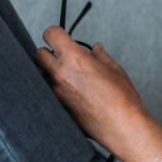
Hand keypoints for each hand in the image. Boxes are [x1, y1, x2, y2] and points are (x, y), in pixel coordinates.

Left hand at [34, 25, 146, 150]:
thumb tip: (95, 49)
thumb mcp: (115, 70)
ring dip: (55, 73)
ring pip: (44, 75)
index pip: (51, 34)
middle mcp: (61, 74)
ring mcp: (56, 92)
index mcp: (75, 59)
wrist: (122, 127)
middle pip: (38, 54)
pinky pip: (52, 92)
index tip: (62, 38)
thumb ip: (101, 56)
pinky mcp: (58, 106)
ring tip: (76, 80)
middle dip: (49, 53)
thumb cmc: (123, 99)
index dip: (56, 34)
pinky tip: (78, 94)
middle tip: (65, 58)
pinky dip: (60, 89)